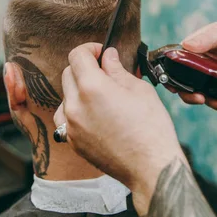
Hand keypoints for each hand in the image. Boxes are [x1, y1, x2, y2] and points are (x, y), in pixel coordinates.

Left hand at [54, 43, 186, 211]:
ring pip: (65, 96)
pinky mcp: (72, 142)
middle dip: (84, 67)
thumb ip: (117, 69)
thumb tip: (108, 56)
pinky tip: (94, 115)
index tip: (100, 52)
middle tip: (105, 72)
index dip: (90, 49)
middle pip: (68, 73)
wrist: (150, 167)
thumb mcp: (139, 89)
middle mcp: (75, 105)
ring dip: (78, 90)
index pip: (77, 56)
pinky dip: (76, 111)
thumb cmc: (151, 128)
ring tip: (100, 96)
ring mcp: (71, 125)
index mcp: (92, 87)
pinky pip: (66, 118)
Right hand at [180, 16, 216, 110]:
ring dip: (205, 101)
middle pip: (183, 83)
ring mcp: (210, 77)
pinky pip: (216, 97)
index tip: (172, 84)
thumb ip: (207, 38)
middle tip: (198, 97)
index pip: (173, 63)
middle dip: (187, 93)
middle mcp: (197, 64)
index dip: (168, 75)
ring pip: (199, 93)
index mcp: (192, 49)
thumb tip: (186, 45)